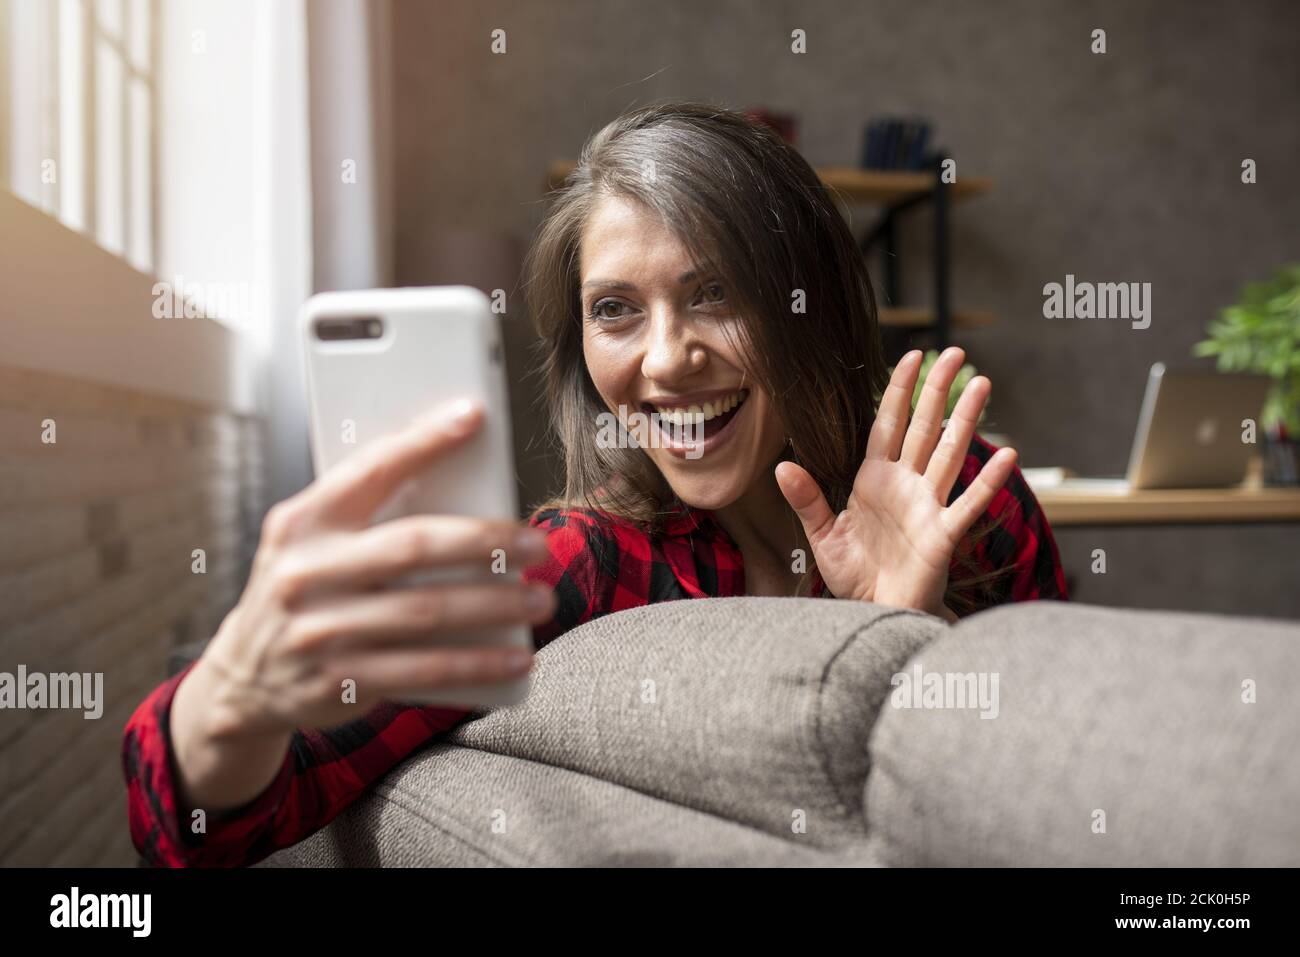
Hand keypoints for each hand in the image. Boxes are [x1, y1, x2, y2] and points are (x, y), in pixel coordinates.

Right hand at [179, 398, 556, 740]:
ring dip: (496, 605)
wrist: (243, 678)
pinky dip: (478, 662)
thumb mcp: (314, 543)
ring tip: (541, 599)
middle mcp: (305, 572)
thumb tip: (464, 490)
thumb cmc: (306, 590)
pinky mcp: (338, 681)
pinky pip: (423, 669)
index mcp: (303, 522)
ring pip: (427, 612)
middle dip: (485, 541)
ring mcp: (319, 630)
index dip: (423, 440)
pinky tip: (516, 655)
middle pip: (413, 546)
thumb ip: (368, 515)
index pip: (370, 469)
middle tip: (537, 543)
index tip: (473, 416)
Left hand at [775, 348, 1017, 617]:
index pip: (888, 424)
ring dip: (967, 419)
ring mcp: (928, 506)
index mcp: (875, 480)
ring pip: (951, 453)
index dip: (899, 391)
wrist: (874, 614)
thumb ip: (807, 500)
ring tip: (982, 384)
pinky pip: (968, 504)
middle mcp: (906, 485)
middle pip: (926, 427)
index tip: (910, 357)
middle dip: (938, 390)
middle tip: (955, 353)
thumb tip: (783, 465)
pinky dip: (988, 481)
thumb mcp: (823, 536)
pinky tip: (1007, 455)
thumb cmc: (854, 576)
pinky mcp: (943, 534)